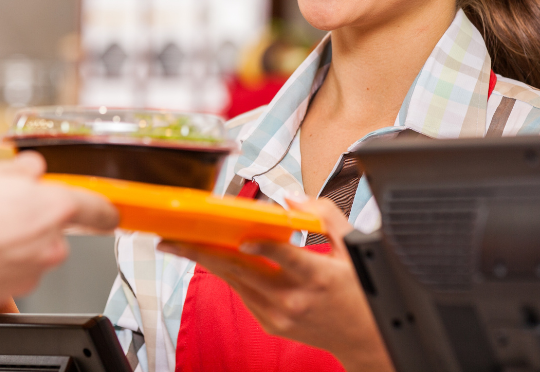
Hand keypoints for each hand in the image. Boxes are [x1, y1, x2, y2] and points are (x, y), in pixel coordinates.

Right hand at [0, 152, 117, 314]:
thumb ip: (20, 170)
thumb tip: (28, 170)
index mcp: (54, 209)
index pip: (97, 209)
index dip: (103, 210)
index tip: (108, 214)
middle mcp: (48, 246)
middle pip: (52, 232)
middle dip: (30, 222)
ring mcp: (28, 274)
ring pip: (27, 255)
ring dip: (9, 245)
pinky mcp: (4, 296)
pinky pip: (5, 277)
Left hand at [158, 197, 391, 371]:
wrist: (367, 340)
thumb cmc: (361, 291)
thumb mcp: (355, 249)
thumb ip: (324, 217)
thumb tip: (292, 199)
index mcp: (317, 278)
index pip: (283, 257)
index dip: (261, 245)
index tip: (242, 233)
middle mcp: (294, 299)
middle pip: (242, 270)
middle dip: (203, 251)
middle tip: (173, 237)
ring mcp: (280, 315)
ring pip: (235, 281)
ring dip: (205, 261)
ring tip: (179, 243)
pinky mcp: (271, 323)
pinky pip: (243, 292)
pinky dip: (228, 272)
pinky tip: (212, 256)